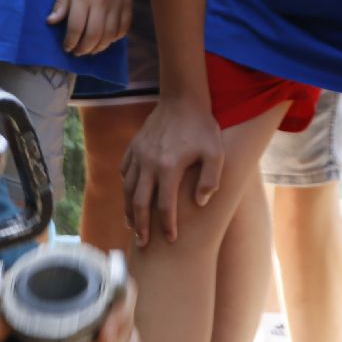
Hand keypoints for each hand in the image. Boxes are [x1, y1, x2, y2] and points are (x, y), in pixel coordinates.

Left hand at [0, 277, 138, 341]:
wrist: (38, 309)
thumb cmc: (37, 298)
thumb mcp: (20, 303)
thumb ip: (4, 318)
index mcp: (99, 284)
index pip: (124, 292)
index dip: (119, 312)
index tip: (102, 333)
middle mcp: (114, 309)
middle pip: (126, 330)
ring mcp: (119, 334)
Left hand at [47, 0, 132, 55]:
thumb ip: (62, 2)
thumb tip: (51, 22)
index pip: (76, 28)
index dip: (70, 42)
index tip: (67, 47)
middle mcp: (101, 2)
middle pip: (93, 36)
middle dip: (84, 49)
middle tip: (77, 51)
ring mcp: (117, 4)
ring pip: (109, 36)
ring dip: (99, 47)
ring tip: (91, 48)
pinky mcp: (128, 3)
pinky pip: (123, 28)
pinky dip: (115, 38)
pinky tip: (107, 39)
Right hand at [119, 98, 222, 246]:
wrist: (182, 99)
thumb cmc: (202, 127)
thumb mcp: (216, 153)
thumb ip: (210, 180)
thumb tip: (200, 203)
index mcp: (169, 167)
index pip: (165, 205)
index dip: (167, 225)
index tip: (172, 239)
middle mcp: (149, 163)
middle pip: (139, 202)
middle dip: (141, 225)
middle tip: (143, 243)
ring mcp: (139, 154)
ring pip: (128, 188)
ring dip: (129, 210)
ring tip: (132, 225)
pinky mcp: (134, 146)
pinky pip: (125, 170)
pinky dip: (126, 185)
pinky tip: (130, 195)